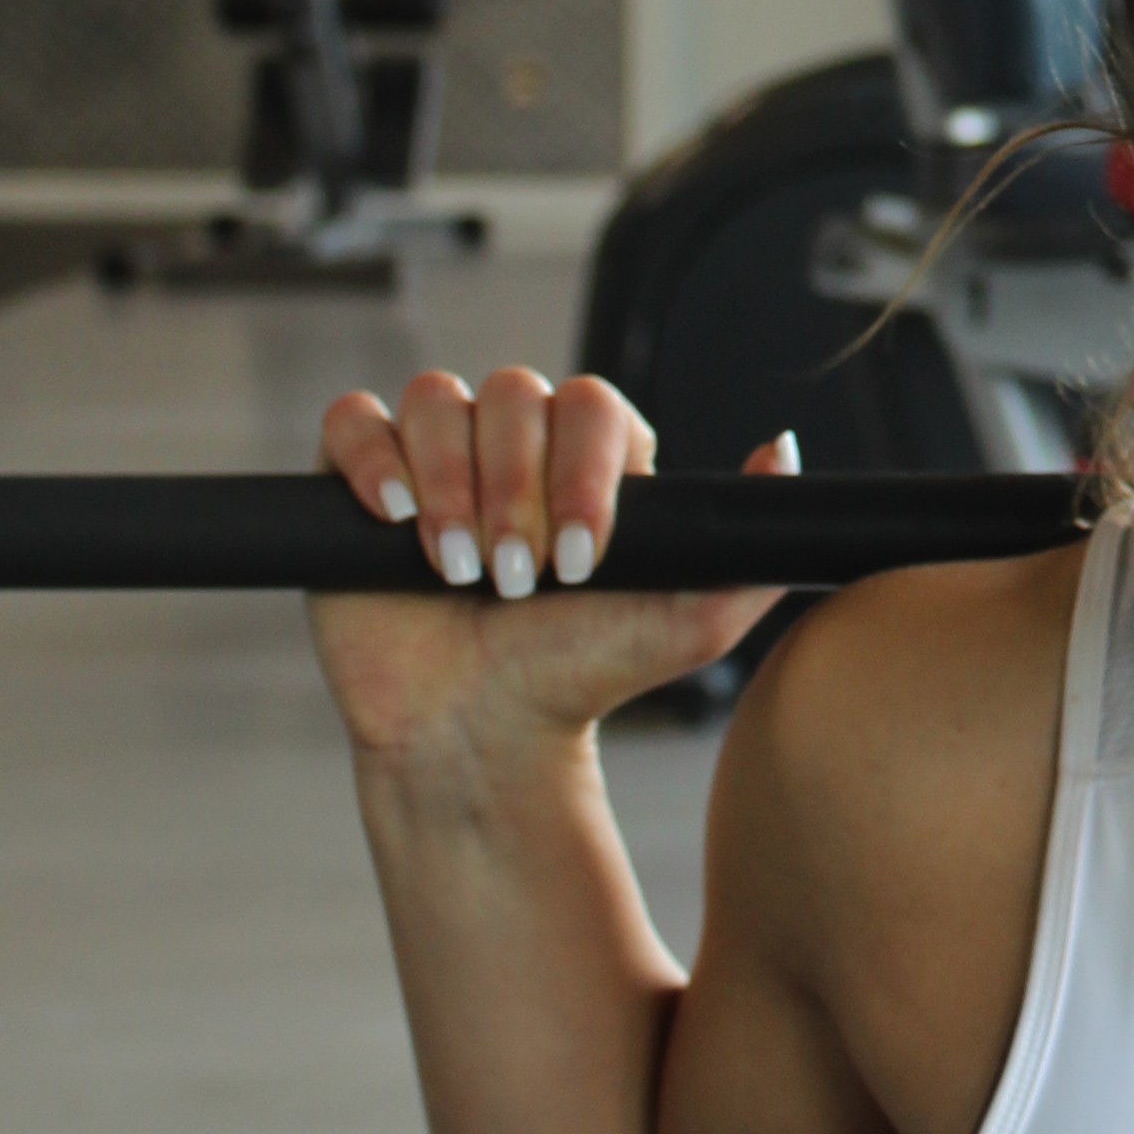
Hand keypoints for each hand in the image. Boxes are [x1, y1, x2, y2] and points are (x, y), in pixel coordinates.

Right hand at [308, 368, 792, 774]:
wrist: (481, 739)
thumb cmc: (580, 679)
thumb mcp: (688, 623)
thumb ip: (746, 542)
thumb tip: (781, 447)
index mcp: (589, 458)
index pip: (591, 404)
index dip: (584, 470)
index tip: (584, 559)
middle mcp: (512, 444)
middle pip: (513, 394)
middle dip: (516, 488)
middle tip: (517, 579)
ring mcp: (433, 459)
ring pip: (438, 401)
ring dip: (451, 484)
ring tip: (461, 570)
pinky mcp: (358, 485)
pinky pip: (353, 421)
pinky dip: (373, 456)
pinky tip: (395, 518)